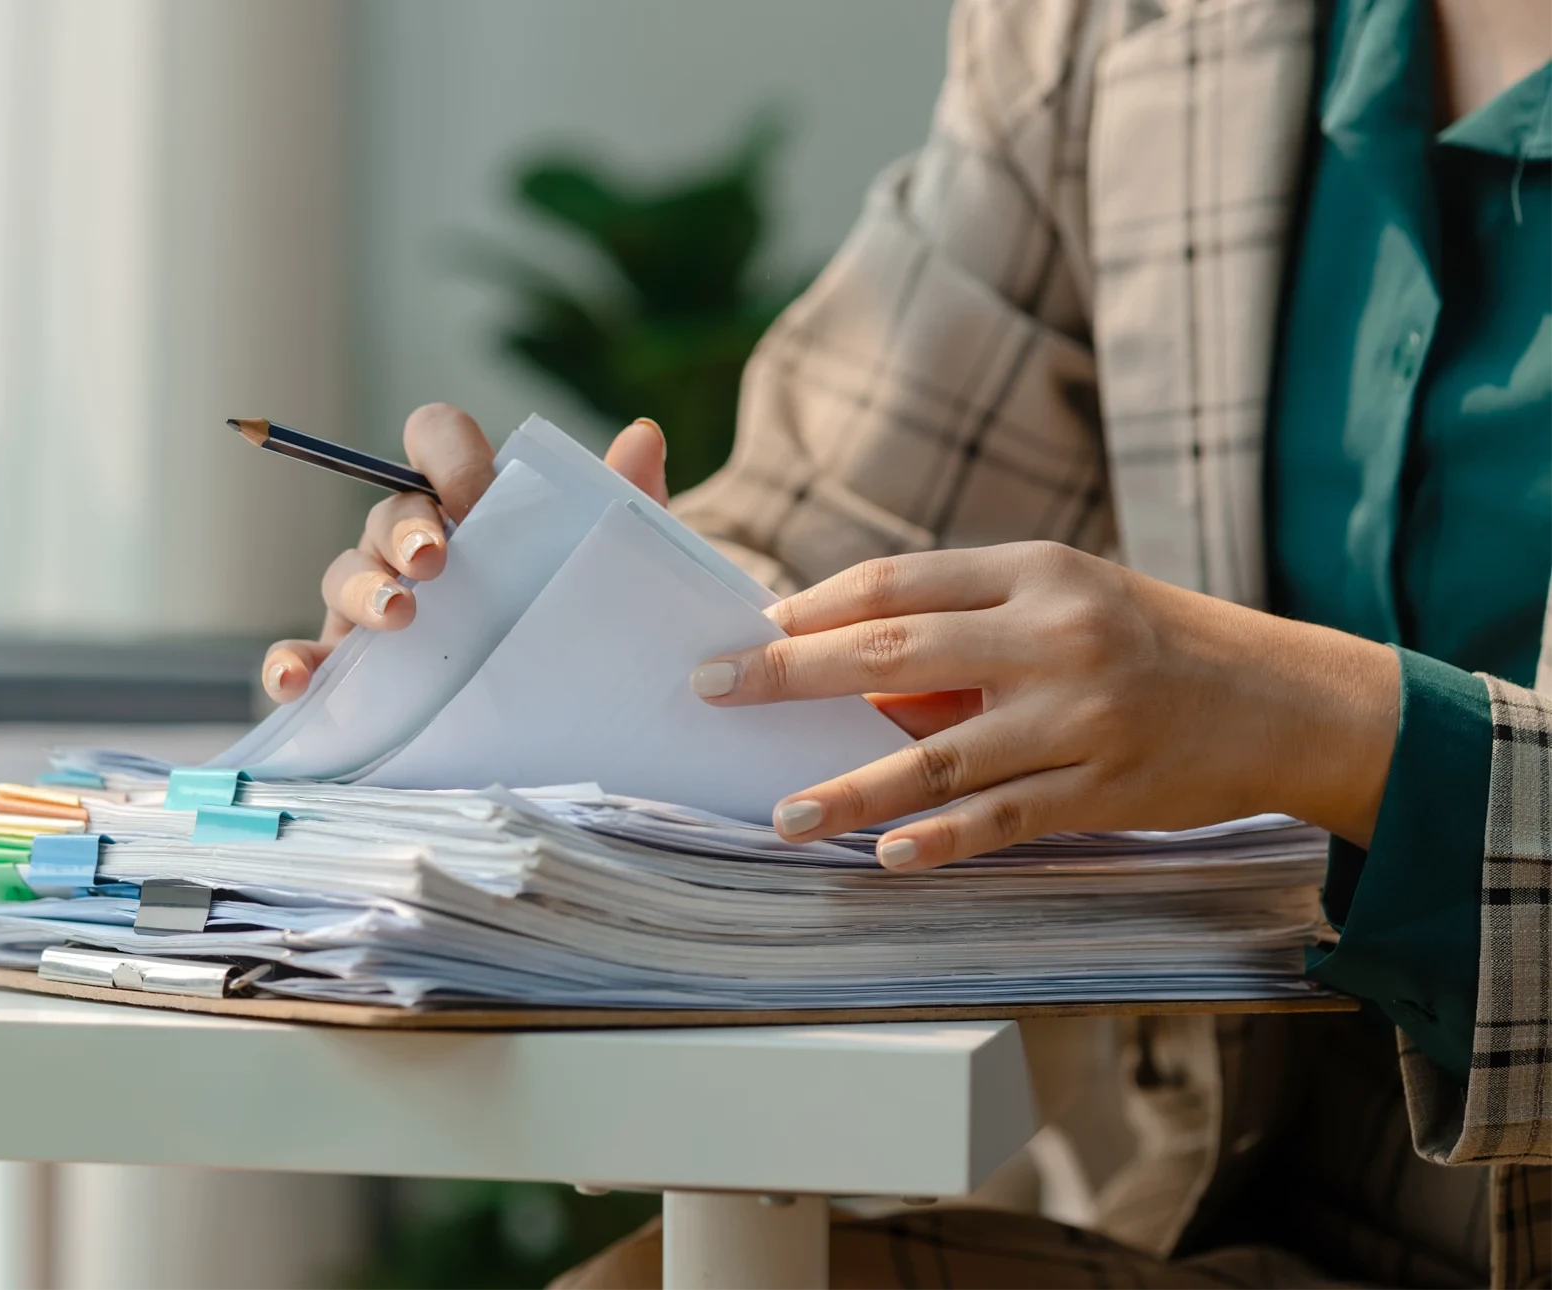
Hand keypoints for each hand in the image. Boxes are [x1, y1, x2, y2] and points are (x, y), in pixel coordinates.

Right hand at [262, 404, 668, 700]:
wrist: (563, 717)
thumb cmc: (574, 620)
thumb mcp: (609, 569)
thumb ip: (624, 504)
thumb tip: (643, 434)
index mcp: (467, 502)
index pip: (437, 437)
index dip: (447, 454)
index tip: (474, 496)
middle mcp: (410, 542)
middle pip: (389, 510)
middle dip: (407, 531)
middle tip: (436, 564)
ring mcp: (372, 603)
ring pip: (342, 573)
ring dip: (361, 588)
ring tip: (396, 617)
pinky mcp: (349, 669)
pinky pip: (304, 655)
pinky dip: (289, 663)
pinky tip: (295, 682)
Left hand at [691, 542, 1400, 868]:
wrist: (1284, 700)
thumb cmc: (1151, 643)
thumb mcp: (1066, 602)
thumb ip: (966, 628)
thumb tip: (847, 667)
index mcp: (1037, 572)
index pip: (899, 583)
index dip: (816, 608)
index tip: (750, 630)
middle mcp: (1054, 635)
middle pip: (894, 652)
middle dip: (792, 674)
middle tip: (716, 688)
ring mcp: (1080, 715)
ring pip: (939, 755)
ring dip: (853, 789)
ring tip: (785, 815)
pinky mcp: (1102, 788)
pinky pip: (1004, 819)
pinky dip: (940, 839)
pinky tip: (885, 855)